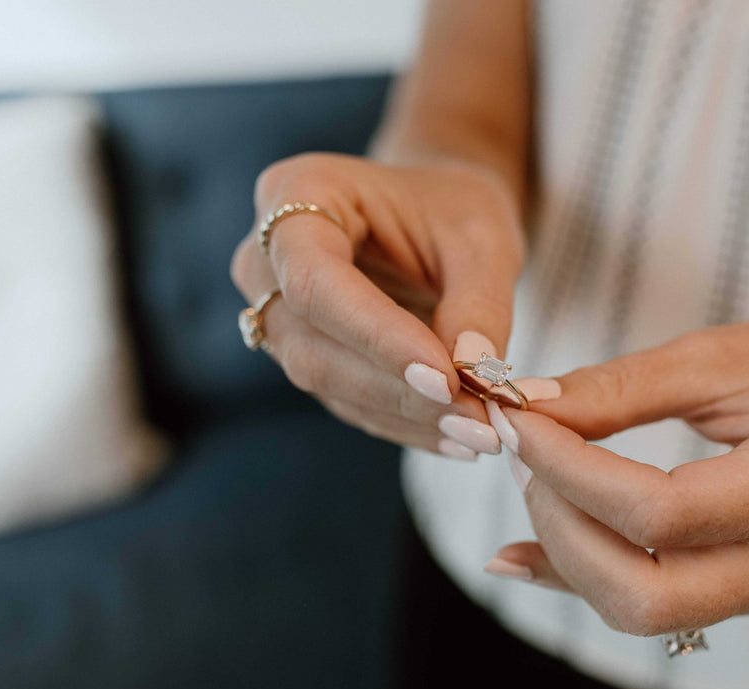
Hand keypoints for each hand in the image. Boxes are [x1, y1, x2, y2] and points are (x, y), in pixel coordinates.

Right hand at [231, 153, 526, 457]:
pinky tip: (460, 436)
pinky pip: (346, 400)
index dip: (377, 336)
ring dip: (406, 415)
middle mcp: (266, 257)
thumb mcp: (483, 238)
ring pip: (326, 380)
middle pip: (312, 342)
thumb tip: (473, 374)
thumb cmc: (454, 207)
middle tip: (478, 423)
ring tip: (479, 434)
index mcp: (298, 192)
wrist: (436, 212)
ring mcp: (276, 312)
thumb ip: (479, 301)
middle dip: (399, 389)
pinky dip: (405, 422)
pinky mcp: (304, 355)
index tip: (447, 379)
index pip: (316, 281)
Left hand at [488, 314, 748, 634]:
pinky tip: (525, 550)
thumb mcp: (717, 356)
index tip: (519, 423)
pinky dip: (581, 579)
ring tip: (535, 477)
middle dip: (562, 527)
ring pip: (643, 612)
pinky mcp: (747, 592)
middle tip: (525, 454)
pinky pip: (651, 607)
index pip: (662, 513)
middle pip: (647, 594)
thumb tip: (525, 410)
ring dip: (567, 551)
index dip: (572, 472)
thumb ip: (618, 389)